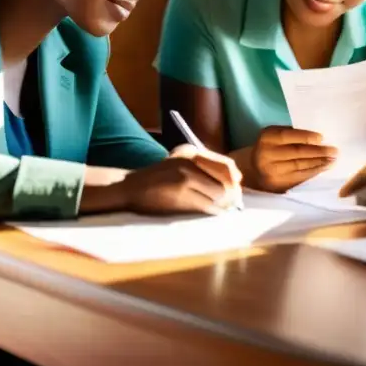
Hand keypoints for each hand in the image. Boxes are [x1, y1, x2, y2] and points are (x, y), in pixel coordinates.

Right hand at [119, 144, 242, 214]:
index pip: (226, 164)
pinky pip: (208, 206)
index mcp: (191, 152)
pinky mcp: (182, 194)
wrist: (129, 188)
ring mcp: (186, 177)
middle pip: (227, 179)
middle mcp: (191, 161)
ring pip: (220, 194)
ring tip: (221, 209)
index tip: (236, 188)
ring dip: (224, 204)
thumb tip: (236, 181)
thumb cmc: (157, 180)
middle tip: (232, 203)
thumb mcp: (179, 164)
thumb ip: (203, 169)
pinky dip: (214, 212)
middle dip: (233, 194)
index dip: (234, 179)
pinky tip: (211, 213)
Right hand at [246, 126, 337, 192]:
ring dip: (319, 163)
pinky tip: (323, 168)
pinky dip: (313, 172)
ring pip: (300, 166)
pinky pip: (299, 177)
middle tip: (335, 151)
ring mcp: (272, 172)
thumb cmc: (270, 146)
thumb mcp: (274, 135)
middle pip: (296, 153)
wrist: (252, 168)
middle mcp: (267, 155)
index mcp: (266, 138)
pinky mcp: (278, 184)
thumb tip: (318, 137)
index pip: (288, 136)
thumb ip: (291, 133)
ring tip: (333, 160)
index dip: (305, 137)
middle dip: (318, 152)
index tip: (322, 137)